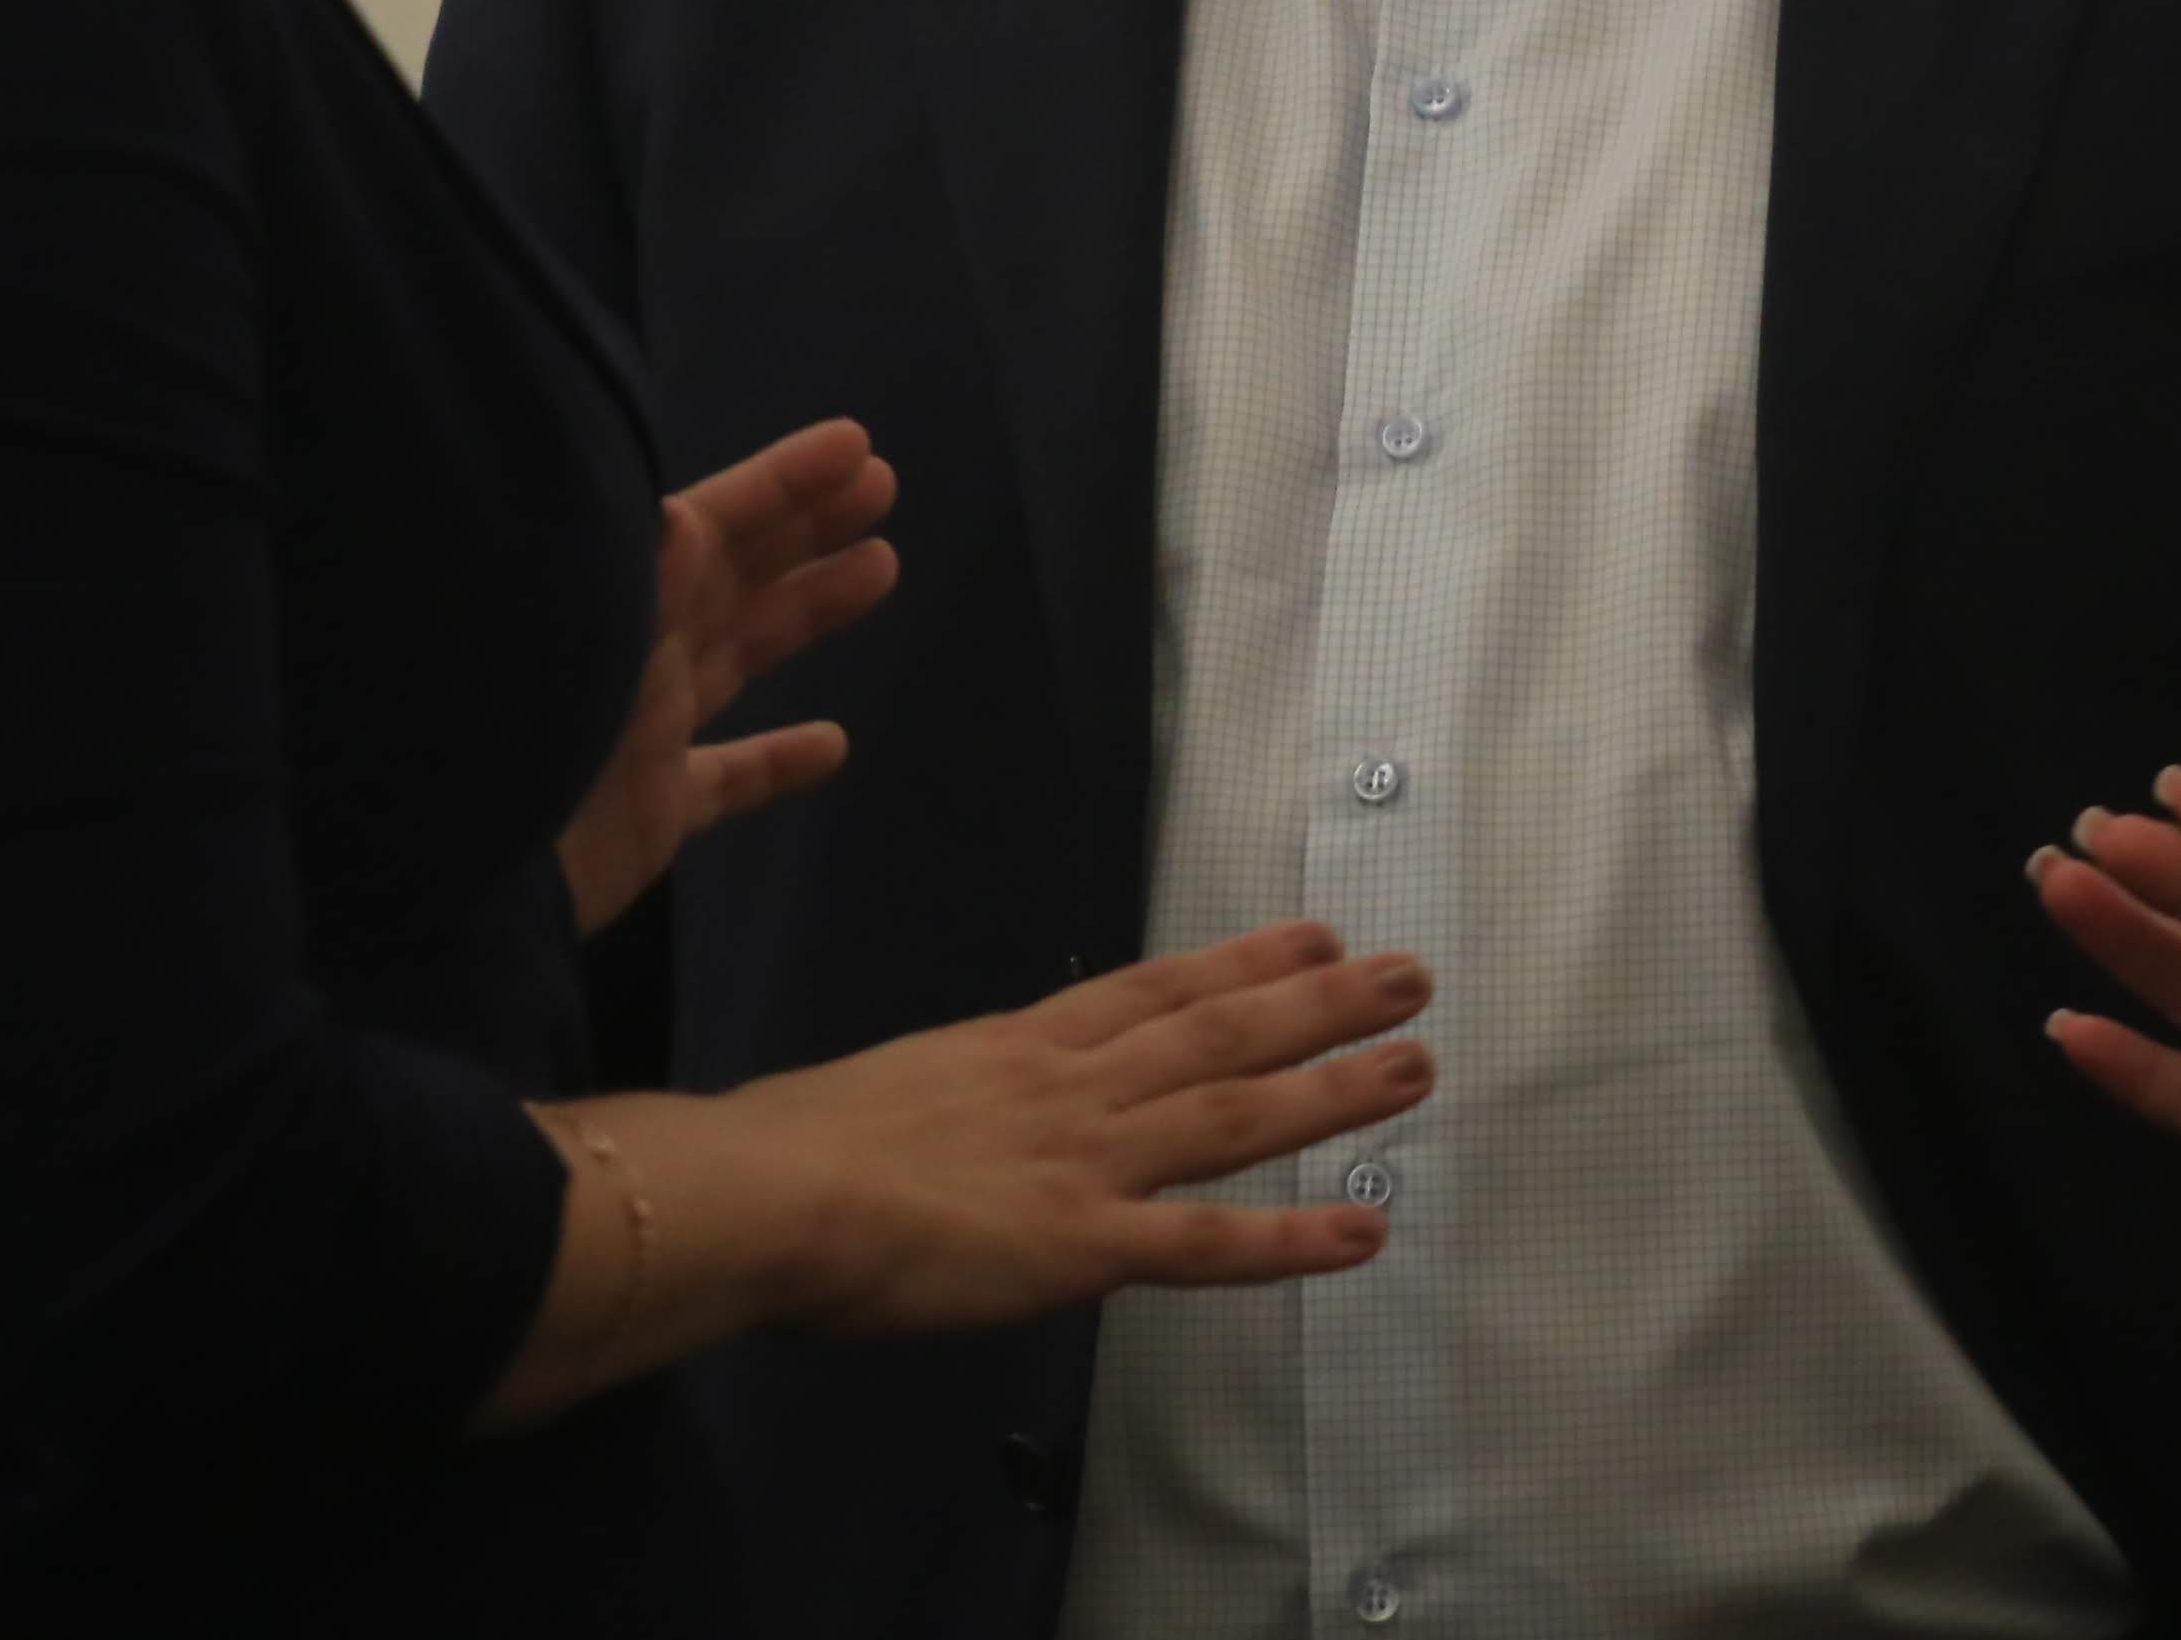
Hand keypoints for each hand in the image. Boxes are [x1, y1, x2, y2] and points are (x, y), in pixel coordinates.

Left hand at [556, 418, 900, 937]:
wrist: (457, 880)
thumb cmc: (517, 734)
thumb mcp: (577, 631)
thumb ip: (636, 587)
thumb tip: (682, 521)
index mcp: (618, 598)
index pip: (712, 520)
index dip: (782, 483)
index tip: (856, 445)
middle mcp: (632, 649)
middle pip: (732, 573)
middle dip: (804, 526)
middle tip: (884, 484)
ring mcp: (641, 731)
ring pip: (740, 654)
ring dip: (806, 611)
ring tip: (881, 567)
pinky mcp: (651, 813)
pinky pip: (726, 781)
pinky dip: (777, 763)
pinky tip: (833, 746)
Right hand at [729, 924, 1436, 1334]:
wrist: (764, 1191)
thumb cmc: (793, 1151)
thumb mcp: (889, 1094)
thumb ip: (947, 1107)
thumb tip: (956, 1124)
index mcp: (1020, 1047)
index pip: (1152, 990)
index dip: (1240, 961)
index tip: (1312, 933)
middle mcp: (1072, 1087)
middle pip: (1218, 1032)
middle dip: (1318, 1002)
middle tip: (1409, 974)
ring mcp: (1087, 1161)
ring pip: (1234, 1115)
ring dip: (1331, 1089)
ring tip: (1416, 1065)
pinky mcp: (1082, 1245)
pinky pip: (1206, 1246)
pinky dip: (1291, 1239)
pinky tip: (1363, 1230)